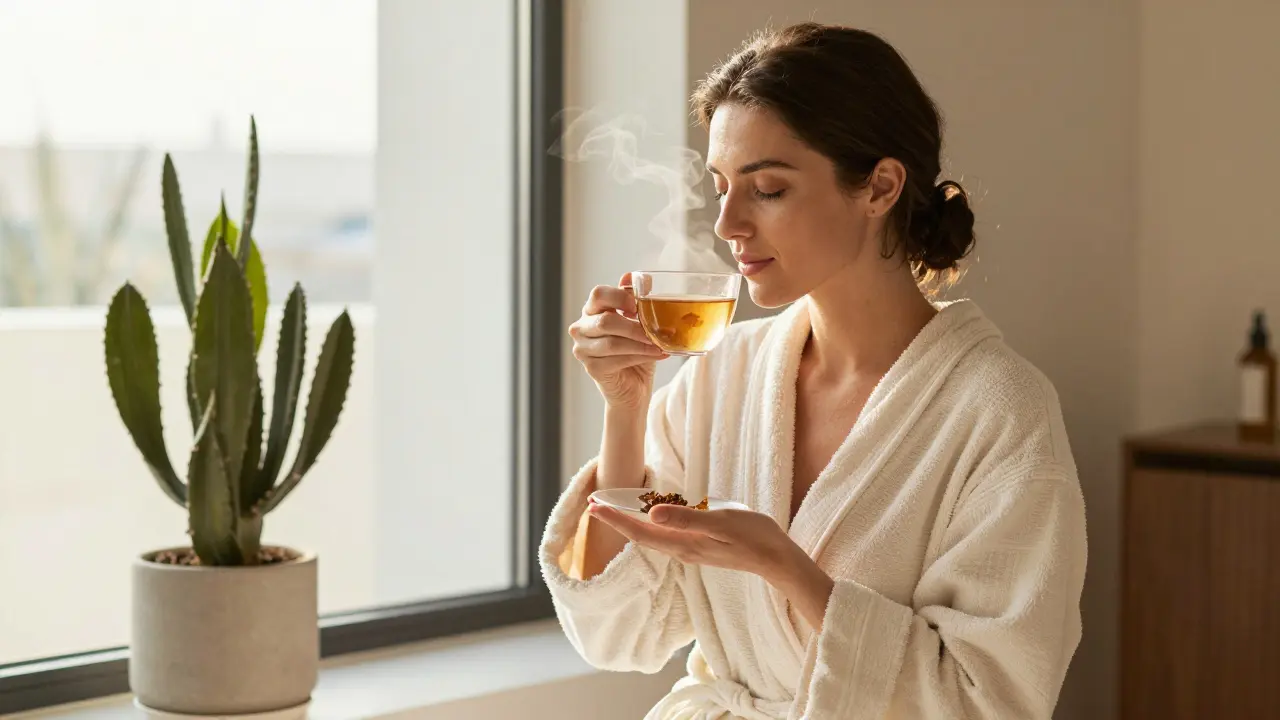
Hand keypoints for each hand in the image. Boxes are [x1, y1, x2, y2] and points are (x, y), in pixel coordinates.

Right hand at [569, 272, 667, 410]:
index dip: (619, 297)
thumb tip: (644, 277)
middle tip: (658, 330)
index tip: (638, 306)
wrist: (633, 386)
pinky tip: (657, 355)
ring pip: (612, 343)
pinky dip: (640, 356)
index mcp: (592, 310)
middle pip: (605, 321)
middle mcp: (581, 328)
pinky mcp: (591, 368)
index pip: (598, 294)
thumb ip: (637, 301)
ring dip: (640, 344)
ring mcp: (583, 349)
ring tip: (661, 345)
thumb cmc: (635, 349)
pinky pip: (617, 360)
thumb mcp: (639, 322)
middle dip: (635, 326)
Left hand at [587, 499, 836, 628]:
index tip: (594, 507)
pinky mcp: (700, 546)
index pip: (641, 531)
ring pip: (652, 536)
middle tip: (594, 505)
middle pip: (641, 535)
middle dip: (616, 520)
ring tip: (614, 510)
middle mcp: (682, 550)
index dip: (616, 519)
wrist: (777, 558)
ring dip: (630, 523)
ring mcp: (691, 549)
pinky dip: (650, 524)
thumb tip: (652, 513)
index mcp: (683, 544)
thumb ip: (686, 519)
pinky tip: (650, 517)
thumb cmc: (753, 536)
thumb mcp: (720, 522)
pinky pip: (666, 535)